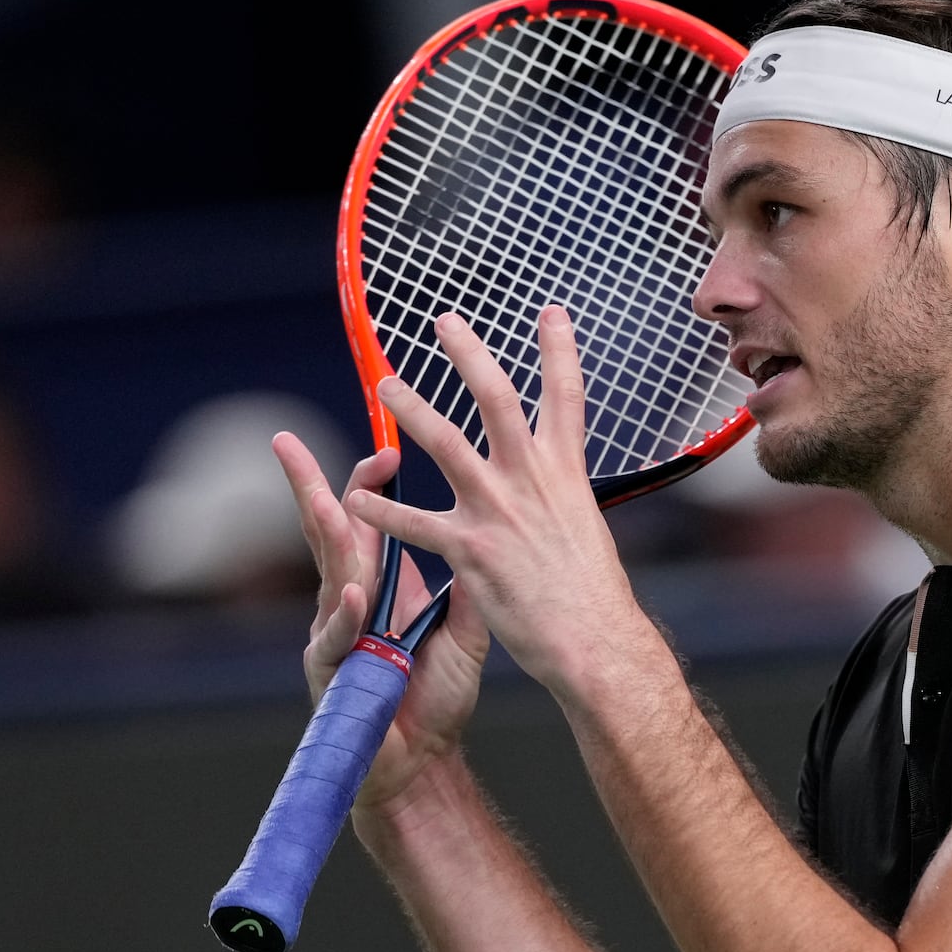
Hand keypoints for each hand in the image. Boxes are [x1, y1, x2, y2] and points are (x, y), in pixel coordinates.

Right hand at [273, 432, 488, 809]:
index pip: (367, 520)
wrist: (423, 763)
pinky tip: (355, 592)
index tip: (386, 447)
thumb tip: (490, 534)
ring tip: (322, 497)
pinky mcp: (329, 673)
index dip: (371, 483)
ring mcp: (333, 634)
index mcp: (380, 585)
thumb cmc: (436, 697)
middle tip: (285, 443)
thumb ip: (470, 586)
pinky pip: (337, 638)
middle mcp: (348, 601)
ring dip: (324, 534)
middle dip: (307, 485)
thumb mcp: (463, 632)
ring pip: (325, 574)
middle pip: (327, 532)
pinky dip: (347, 616)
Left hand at [344, 307, 650, 703]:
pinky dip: (384, 510)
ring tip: (385, 385)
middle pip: (497, 400)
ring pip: (447, 444)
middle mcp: (533, 481)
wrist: (593, 640)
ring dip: (412, 410)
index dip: (559, 350)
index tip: (551, 311)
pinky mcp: (472, 551)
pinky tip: (358, 496)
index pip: (566, 397)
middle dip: (470, 355)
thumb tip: (550, 486)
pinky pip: (416, 523)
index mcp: (566, 473)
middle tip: (444, 322)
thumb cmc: (592, 594)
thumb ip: (556, 499)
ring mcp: (499, 511)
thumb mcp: (583, 528)